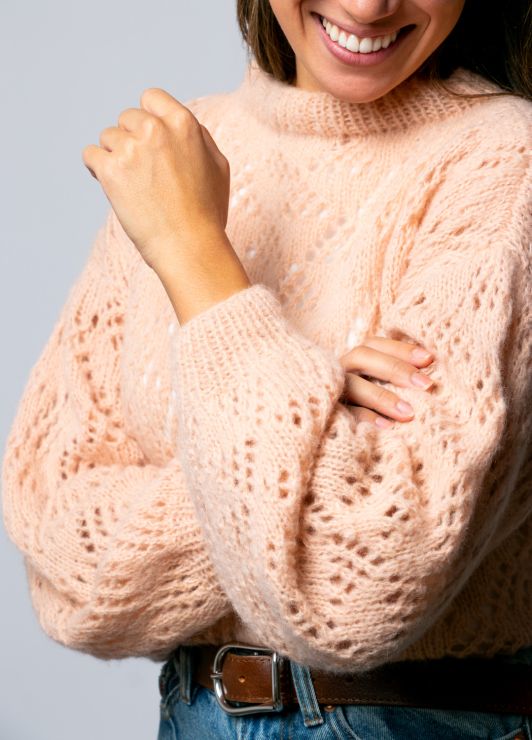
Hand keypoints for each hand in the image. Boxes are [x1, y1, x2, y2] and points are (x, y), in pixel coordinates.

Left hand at [81, 88, 230, 272]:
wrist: (189, 246)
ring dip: (115, 158)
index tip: (148, 140)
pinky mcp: (110, 170)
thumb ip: (198, 138)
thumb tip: (178, 123)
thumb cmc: (207, 213)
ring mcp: (131, 149)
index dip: (147, 119)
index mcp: (183, 123)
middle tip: (143, 173)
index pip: (150, 98)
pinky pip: (90, 156)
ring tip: (133, 186)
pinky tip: (111, 186)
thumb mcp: (218, 167)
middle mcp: (155, 129)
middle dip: (131, 141)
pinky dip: (96, 170)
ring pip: (107, 138)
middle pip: (126, 119)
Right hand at [338, 337, 434, 427]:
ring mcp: (332, 391)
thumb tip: (430, 367)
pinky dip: (366, 418)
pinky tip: (387, 427)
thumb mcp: (380, 387)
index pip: (375, 344)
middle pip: (362, 357)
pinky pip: (346, 413)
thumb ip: (399, 377)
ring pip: (353, 385)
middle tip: (426, 384)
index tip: (429, 359)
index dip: (401, 349)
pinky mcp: (329, 413)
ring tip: (409, 413)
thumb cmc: (368, 408)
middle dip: (395, 368)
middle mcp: (341, 370)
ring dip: (382, 397)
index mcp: (354, 360)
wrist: (323, 433)